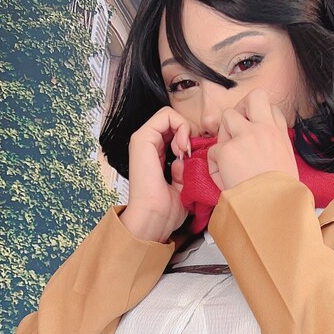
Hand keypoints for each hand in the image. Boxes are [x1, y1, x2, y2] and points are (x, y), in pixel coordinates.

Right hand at [122, 107, 193, 242]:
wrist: (154, 218)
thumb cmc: (166, 209)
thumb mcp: (182, 184)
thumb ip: (184, 169)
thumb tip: (187, 158)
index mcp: (154, 155)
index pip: (174, 132)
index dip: (187, 138)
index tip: (191, 157)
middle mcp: (147, 145)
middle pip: (172, 121)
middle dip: (186, 133)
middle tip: (189, 154)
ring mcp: (143, 140)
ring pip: (169, 115)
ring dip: (184, 130)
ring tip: (185, 152)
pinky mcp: (142, 138)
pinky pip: (165, 115)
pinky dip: (180, 127)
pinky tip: (182, 147)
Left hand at [206, 88, 298, 192]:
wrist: (272, 208)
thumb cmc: (281, 195)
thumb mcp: (288, 165)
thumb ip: (276, 149)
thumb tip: (266, 151)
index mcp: (280, 134)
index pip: (270, 108)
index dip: (261, 115)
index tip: (257, 130)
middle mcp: (264, 129)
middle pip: (253, 97)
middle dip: (242, 108)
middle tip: (237, 129)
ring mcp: (244, 137)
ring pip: (227, 116)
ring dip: (225, 133)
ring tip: (229, 157)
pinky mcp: (227, 151)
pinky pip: (213, 150)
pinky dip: (214, 164)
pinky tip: (224, 178)